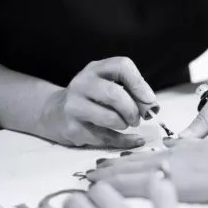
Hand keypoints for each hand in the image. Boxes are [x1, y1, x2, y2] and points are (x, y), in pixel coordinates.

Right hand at [39, 57, 158, 147]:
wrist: (55, 113)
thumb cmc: (92, 98)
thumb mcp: (107, 84)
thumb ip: (130, 91)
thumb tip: (152, 107)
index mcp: (96, 69)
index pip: (121, 66)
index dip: (140, 84)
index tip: (150, 100)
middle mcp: (82, 84)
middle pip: (115, 94)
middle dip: (132, 109)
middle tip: (138, 118)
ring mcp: (74, 106)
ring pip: (110, 118)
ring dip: (125, 124)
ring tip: (126, 123)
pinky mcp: (72, 128)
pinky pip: (105, 137)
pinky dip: (125, 141)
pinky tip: (134, 139)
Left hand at [86, 136, 207, 202]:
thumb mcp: (202, 145)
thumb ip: (185, 146)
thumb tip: (171, 146)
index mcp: (171, 154)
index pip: (137, 160)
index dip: (118, 163)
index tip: (101, 167)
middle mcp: (163, 161)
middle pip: (127, 166)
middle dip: (105, 172)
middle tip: (85, 176)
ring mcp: (164, 173)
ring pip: (127, 175)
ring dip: (107, 179)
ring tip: (89, 183)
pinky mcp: (169, 184)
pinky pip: (137, 188)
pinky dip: (119, 190)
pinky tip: (107, 196)